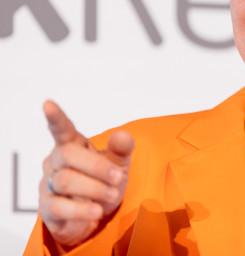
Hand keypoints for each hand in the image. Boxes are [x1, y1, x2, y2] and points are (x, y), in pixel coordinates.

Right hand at [38, 101, 134, 250]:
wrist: (97, 214)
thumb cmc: (105, 180)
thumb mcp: (119, 163)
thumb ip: (122, 149)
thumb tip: (122, 135)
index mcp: (73, 145)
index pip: (62, 129)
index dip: (55, 118)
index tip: (47, 104)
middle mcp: (56, 162)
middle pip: (68, 155)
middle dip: (97, 166)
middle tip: (119, 177)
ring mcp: (48, 184)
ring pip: (65, 181)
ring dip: (94, 188)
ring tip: (114, 195)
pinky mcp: (47, 208)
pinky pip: (59, 207)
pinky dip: (81, 209)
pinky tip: (96, 212)